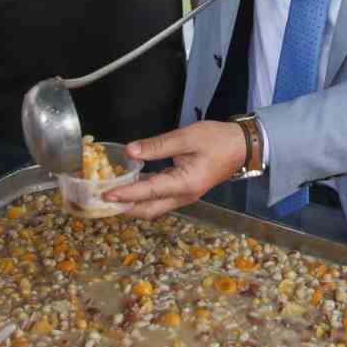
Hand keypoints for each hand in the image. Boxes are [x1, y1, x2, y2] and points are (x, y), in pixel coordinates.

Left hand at [106, 120, 248, 217]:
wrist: (243, 147)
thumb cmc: (218, 140)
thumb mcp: (188, 137)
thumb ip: (158, 145)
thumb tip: (131, 151)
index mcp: (186, 183)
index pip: (150, 191)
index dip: (126, 194)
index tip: (107, 195)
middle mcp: (184, 196)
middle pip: (149, 209)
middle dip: (125, 208)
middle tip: (103, 201)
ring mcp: (185, 196)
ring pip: (154, 207)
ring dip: (133, 204)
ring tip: (112, 195)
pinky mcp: (184, 190)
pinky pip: (160, 199)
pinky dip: (143, 196)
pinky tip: (131, 186)